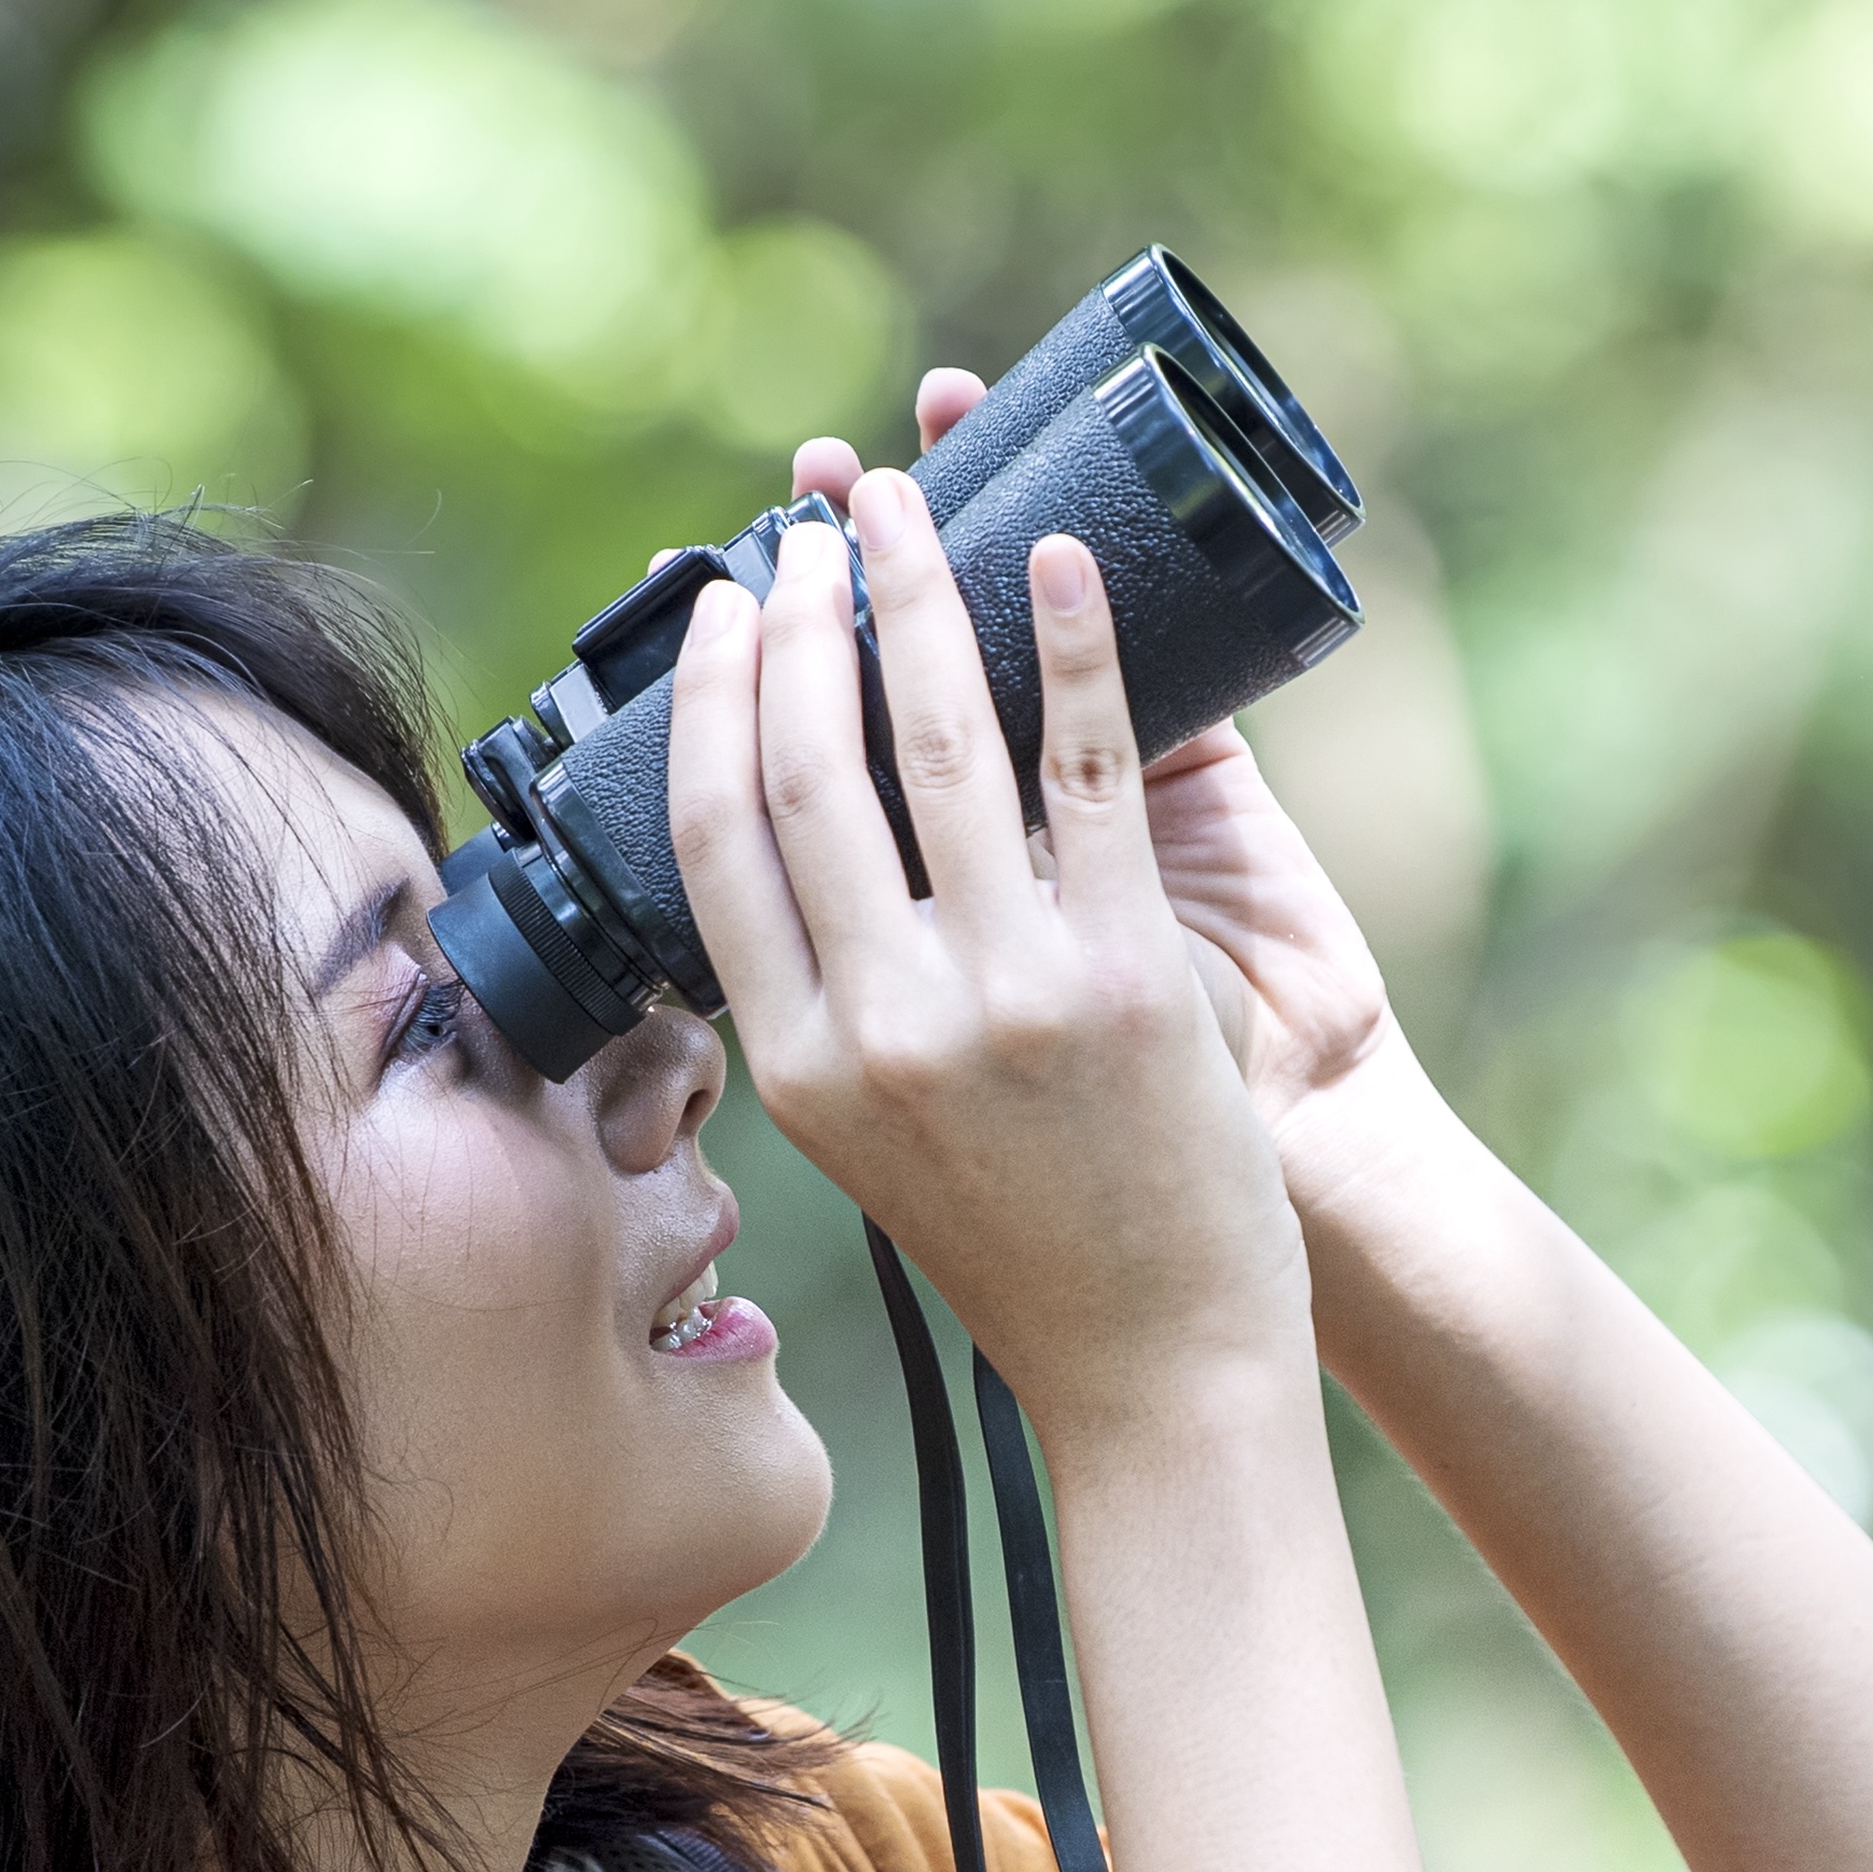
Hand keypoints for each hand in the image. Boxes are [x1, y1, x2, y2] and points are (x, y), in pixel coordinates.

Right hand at [667, 467, 1308, 1448]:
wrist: (1158, 1365)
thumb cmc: (1024, 1251)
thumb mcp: (872, 1142)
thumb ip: (826, 1009)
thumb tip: (789, 855)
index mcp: (801, 1064)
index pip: (714, 837)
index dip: (714, 698)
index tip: (728, 608)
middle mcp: (883, 1021)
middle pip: (810, 764)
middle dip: (806, 614)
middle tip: (818, 527)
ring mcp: (1004, 993)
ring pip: (940, 740)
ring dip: (921, 591)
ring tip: (913, 506)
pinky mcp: (1127, 970)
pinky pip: (1090, 767)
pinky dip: (1073, 644)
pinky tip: (1059, 561)